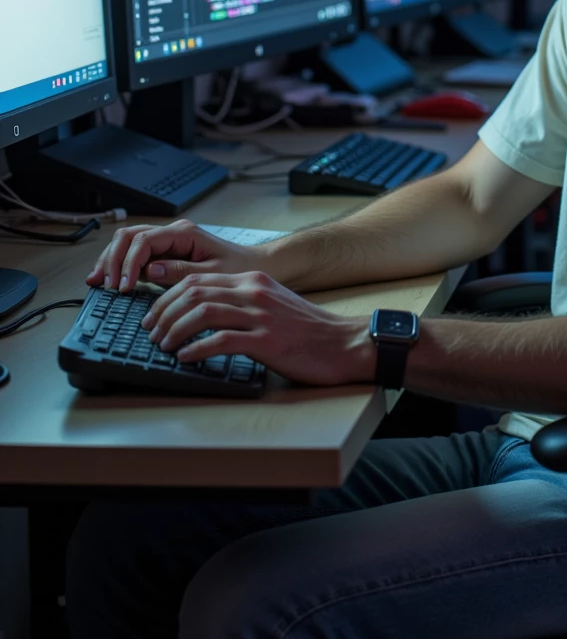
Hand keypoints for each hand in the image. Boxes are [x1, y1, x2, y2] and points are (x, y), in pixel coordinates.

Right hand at [87, 219, 260, 292]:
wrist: (254, 266)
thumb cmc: (238, 269)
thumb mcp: (212, 275)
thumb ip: (180, 272)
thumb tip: (149, 272)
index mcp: (184, 233)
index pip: (144, 240)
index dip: (128, 263)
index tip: (123, 287)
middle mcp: (173, 233)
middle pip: (129, 236)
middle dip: (111, 259)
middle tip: (103, 284)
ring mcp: (167, 241)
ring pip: (128, 242)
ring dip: (111, 260)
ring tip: (98, 282)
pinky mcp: (165, 253)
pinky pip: (136, 254)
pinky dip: (120, 265)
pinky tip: (110, 281)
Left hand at [141, 270, 373, 386]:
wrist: (345, 344)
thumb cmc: (309, 331)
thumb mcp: (274, 305)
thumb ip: (243, 304)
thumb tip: (207, 314)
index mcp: (253, 281)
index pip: (199, 280)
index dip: (169, 297)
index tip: (155, 315)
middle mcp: (254, 292)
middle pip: (194, 292)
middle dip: (164, 312)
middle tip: (150, 331)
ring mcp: (260, 316)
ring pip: (202, 313)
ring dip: (175, 330)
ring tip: (163, 346)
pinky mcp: (266, 341)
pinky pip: (222, 341)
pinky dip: (197, 349)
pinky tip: (186, 358)